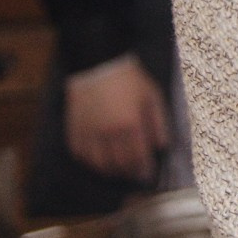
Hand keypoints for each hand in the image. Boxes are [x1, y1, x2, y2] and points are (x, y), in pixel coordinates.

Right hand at [64, 54, 168, 184]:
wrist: (99, 63)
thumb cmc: (130, 79)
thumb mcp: (152, 96)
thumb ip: (159, 123)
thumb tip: (162, 146)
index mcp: (130, 125)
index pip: (138, 158)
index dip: (144, 170)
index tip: (148, 175)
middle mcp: (109, 133)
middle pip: (119, 164)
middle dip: (129, 173)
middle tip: (134, 175)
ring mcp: (89, 132)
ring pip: (98, 164)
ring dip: (109, 171)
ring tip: (118, 171)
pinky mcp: (74, 129)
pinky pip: (80, 154)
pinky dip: (89, 162)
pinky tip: (98, 161)